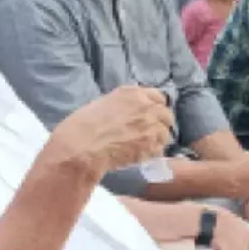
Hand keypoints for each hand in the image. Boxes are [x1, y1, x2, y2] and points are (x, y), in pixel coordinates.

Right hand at [51, 86, 172, 175]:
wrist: (82, 146)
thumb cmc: (83, 126)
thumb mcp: (103, 104)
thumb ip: (123, 106)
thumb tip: (130, 113)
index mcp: (133, 93)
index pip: (157, 97)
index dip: (155, 108)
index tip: (152, 116)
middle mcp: (146, 106)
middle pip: (166, 115)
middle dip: (160, 124)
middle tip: (150, 134)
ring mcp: (151, 125)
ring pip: (165, 134)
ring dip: (157, 140)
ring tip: (143, 148)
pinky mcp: (151, 144)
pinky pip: (159, 150)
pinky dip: (152, 154)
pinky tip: (139, 156)